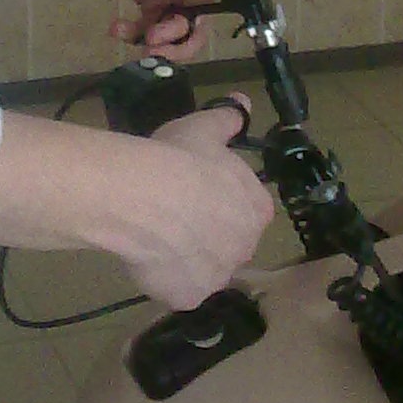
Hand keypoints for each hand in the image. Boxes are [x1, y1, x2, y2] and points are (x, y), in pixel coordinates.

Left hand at [99, 0, 221, 58]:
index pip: (213, 6)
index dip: (200, 23)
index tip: (181, 28)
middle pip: (194, 29)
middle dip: (176, 43)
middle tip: (152, 44)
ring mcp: (171, 0)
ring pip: (171, 35)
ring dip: (154, 44)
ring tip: (132, 39)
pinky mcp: (150, 6)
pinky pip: (146, 29)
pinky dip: (133, 34)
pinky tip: (116, 28)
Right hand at [121, 102, 273, 308]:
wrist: (145, 197)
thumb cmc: (181, 159)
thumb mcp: (204, 128)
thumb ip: (228, 119)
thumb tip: (243, 103)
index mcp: (257, 210)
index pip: (248, 210)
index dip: (221, 202)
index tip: (197, 192)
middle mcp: (246, 249)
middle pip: (228, 244)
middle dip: (207, 233)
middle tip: (175, 214)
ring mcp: (217, 278)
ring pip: (202, 270)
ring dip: (186, 258)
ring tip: (155, 235)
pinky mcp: (187, 299)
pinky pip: (177, 290)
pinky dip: (164, 279)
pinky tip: (146, 256)